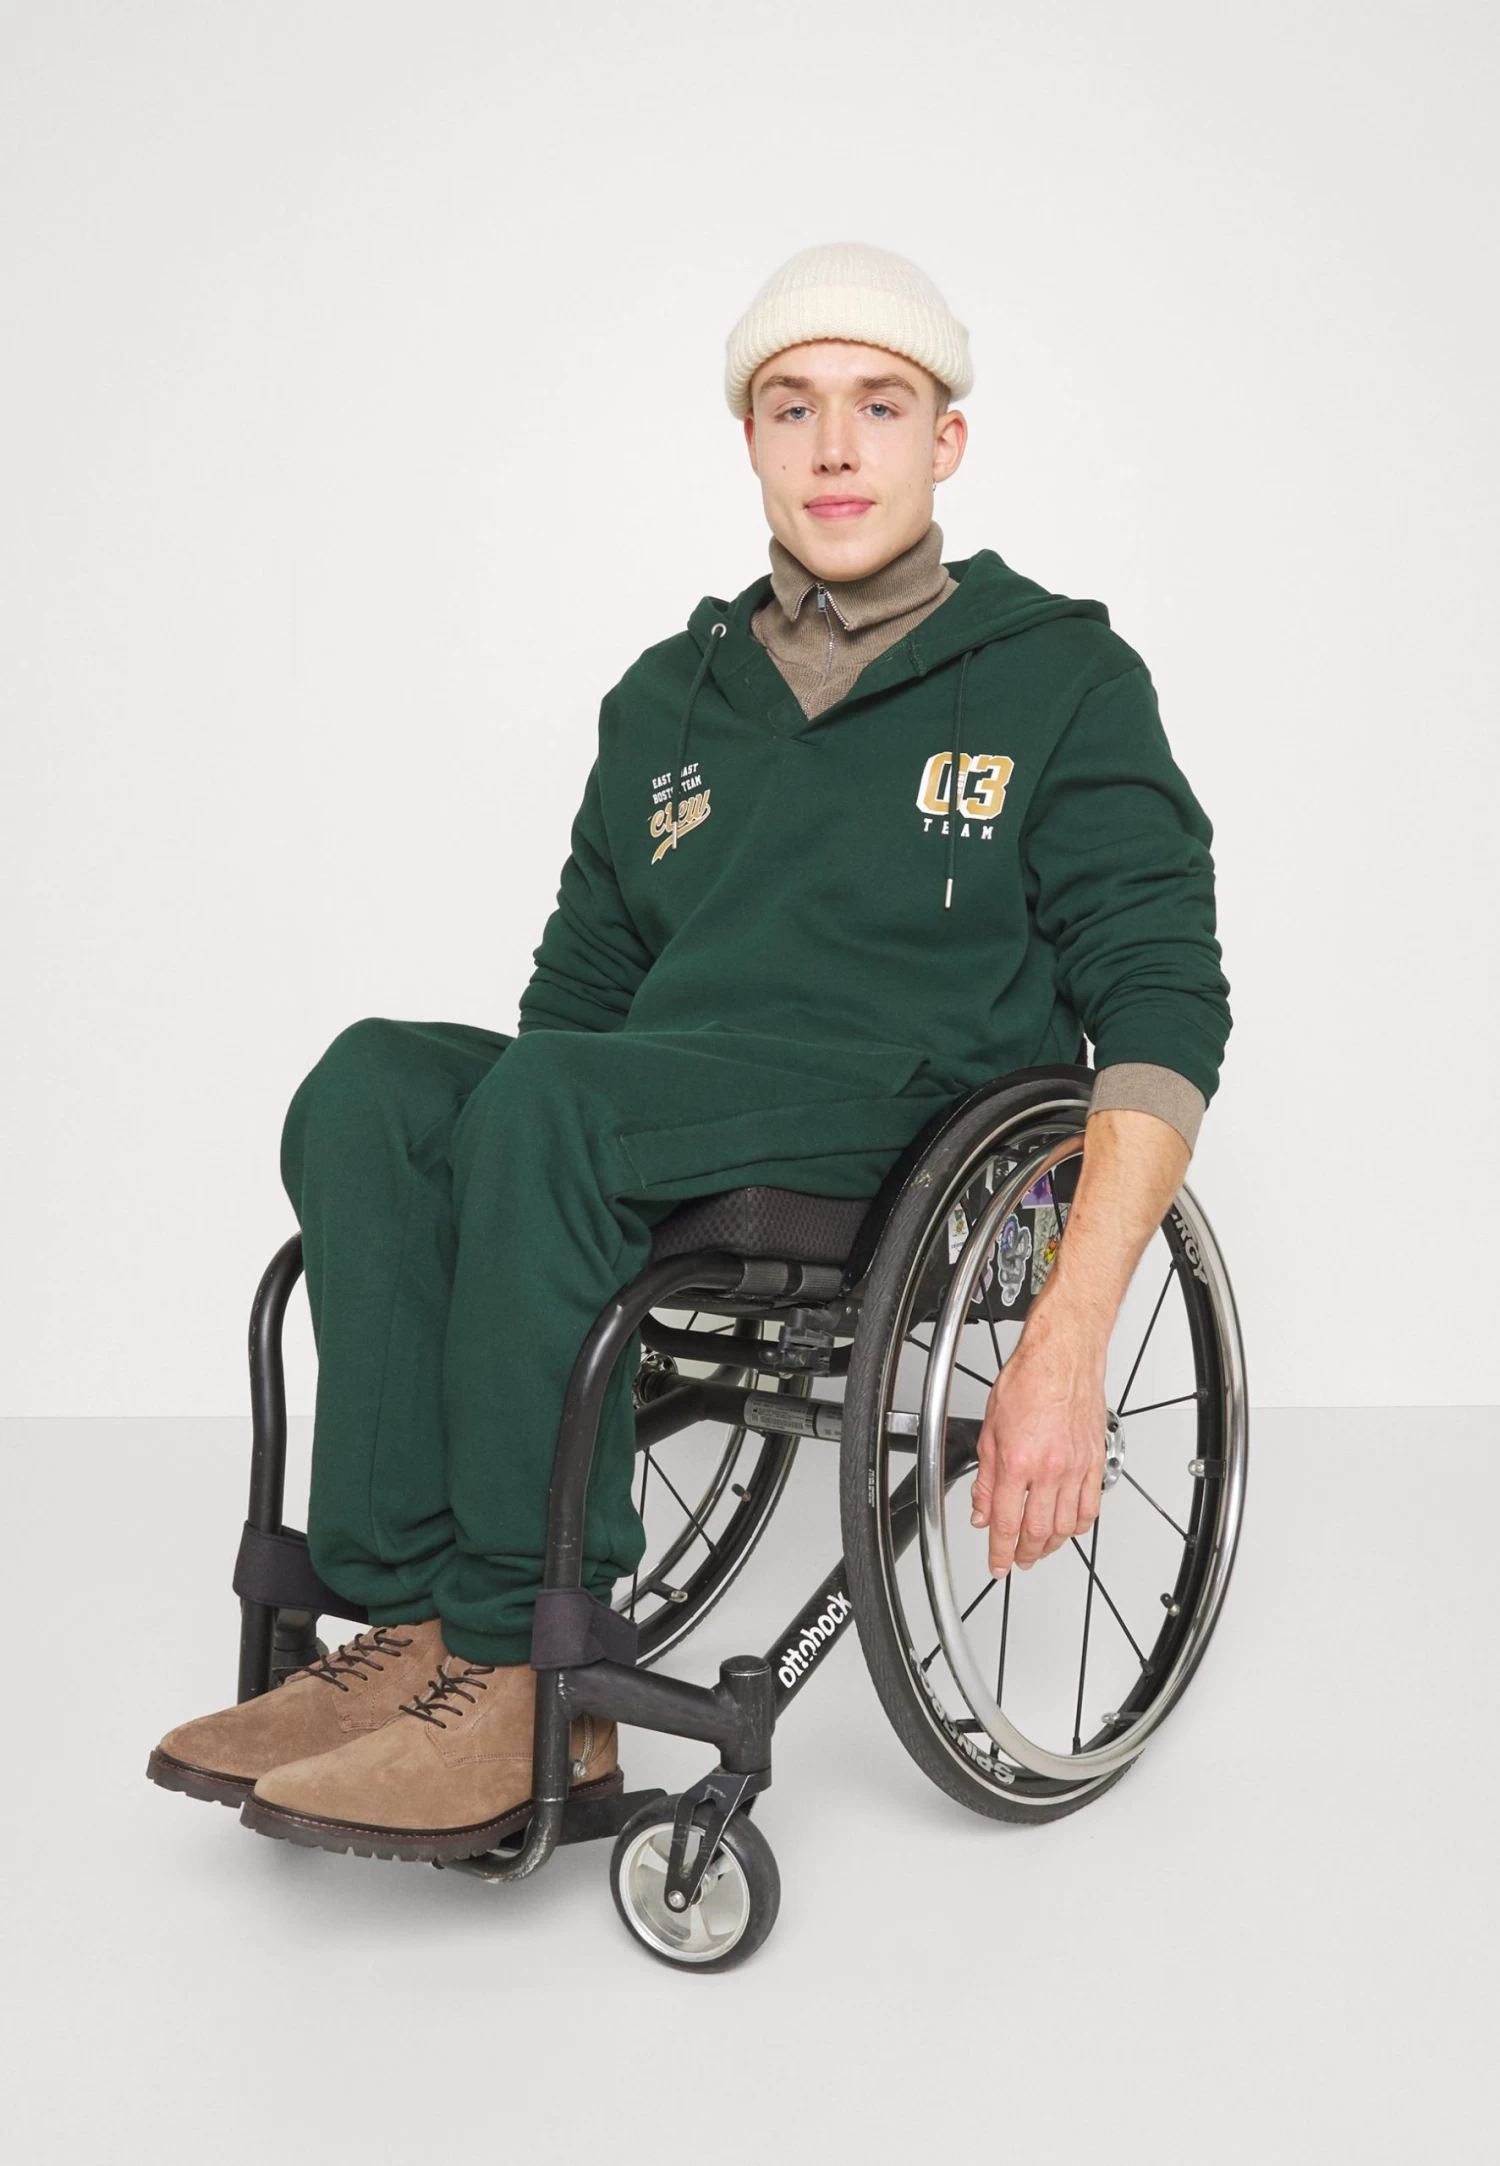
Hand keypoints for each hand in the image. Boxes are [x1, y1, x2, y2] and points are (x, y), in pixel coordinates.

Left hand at [969, 1301, 1107, 1575]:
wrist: (1062, 1357)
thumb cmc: (1027, 1381)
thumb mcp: (990, 1430)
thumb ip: (985, 1478)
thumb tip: (982, 1511)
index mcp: (1017, 1462)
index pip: (1006, 1524)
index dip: (999, 1552)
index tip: (997, 1566)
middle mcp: (1049, 1469)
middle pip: (1038, 1532)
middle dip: (1024, 1554)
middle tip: (1016, 1560)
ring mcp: (1076, 1467)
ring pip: (1067, 1526)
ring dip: (1051, 1546)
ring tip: (1038, 1549)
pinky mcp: (1094, 1462)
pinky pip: (1091, 1508)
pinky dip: (1079, 1526)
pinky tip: (1068, 1528)